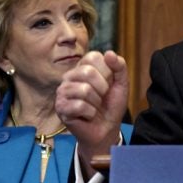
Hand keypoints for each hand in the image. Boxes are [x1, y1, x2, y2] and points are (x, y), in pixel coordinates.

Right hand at [56, 50, 127, 173]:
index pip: (93, 57)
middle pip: (87, 72)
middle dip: (102, 88)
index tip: (109, 84)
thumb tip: (109, 53)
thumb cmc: (111, 105)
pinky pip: (79, 106)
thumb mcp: (121, 84)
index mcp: (83, 67)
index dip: (107, 72)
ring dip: (96, 103)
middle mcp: (70, 76)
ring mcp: (63, 92)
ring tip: (95, 107)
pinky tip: (88, 115)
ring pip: (84, 90)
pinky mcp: (60, 107)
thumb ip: (120, 67)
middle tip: (102, 97)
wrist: (106, 129)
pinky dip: (90, 113)